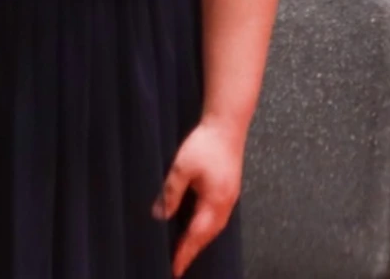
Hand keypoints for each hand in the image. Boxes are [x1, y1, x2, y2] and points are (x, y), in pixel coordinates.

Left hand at [155, 119, 245, 276]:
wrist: (226, 125)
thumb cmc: (205, 144)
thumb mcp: (181, 168)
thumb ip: (171, 192)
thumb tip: (160, 215)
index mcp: (215, 202)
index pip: (196, 235)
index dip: (184, 252)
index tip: (175, 268)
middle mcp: (225, 204)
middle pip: (208, 236)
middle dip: (193, 251)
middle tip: (179, 265)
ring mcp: (229, 197)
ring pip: (214, 227)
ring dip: (200, 240)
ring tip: (186, 250)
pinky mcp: (228, 189)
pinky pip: (217, 217)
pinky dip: (206, 227)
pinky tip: (198, 226)